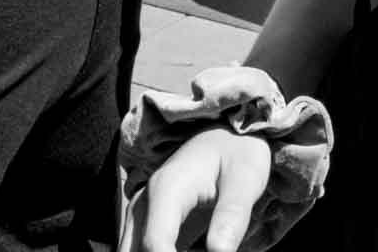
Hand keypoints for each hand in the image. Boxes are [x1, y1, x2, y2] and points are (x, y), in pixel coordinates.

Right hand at [131, 126, 273, 251]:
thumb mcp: (245, 179)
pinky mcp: (148, 225)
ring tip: (194, 247)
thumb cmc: (237, 155)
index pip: (156, 244)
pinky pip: (144, 249)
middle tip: (195, 249)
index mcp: (166, 190)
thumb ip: (232, 215)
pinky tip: (192, 249)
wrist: (224, 138)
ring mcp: (142, 215)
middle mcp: (145, 203)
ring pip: (132, 251)